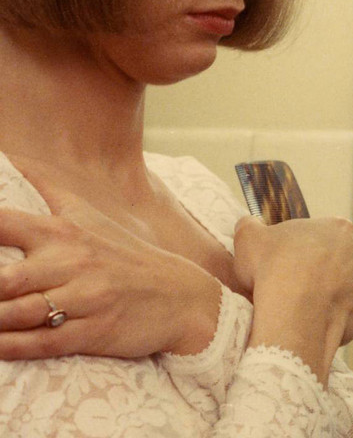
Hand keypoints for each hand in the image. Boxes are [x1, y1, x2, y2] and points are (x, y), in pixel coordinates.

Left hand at [0, 197, 222, 359]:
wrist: (181, 298)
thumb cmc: (128, 256)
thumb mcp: (91, 217)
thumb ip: (49, 188)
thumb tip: (13, 158)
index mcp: (64, 233)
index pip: (4, 224)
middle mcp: (71, 264)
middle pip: (4, 278)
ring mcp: (83, 300)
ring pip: (18, 314)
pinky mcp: (93, 332)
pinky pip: (42, 343)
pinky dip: (10, 348)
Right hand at [233, 216, 352, 383]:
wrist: (293, 309)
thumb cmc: (273, 268)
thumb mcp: (249, 238)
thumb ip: (251, 226)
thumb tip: (250, 224)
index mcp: (338, 228)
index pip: (325, 238)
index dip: (306, 253)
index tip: (290, 267)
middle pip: (344, 264)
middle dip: (326, 275)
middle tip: (300, 291)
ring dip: (337, 300)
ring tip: (310, 312)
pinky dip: (343, 324)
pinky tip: (321, 327)